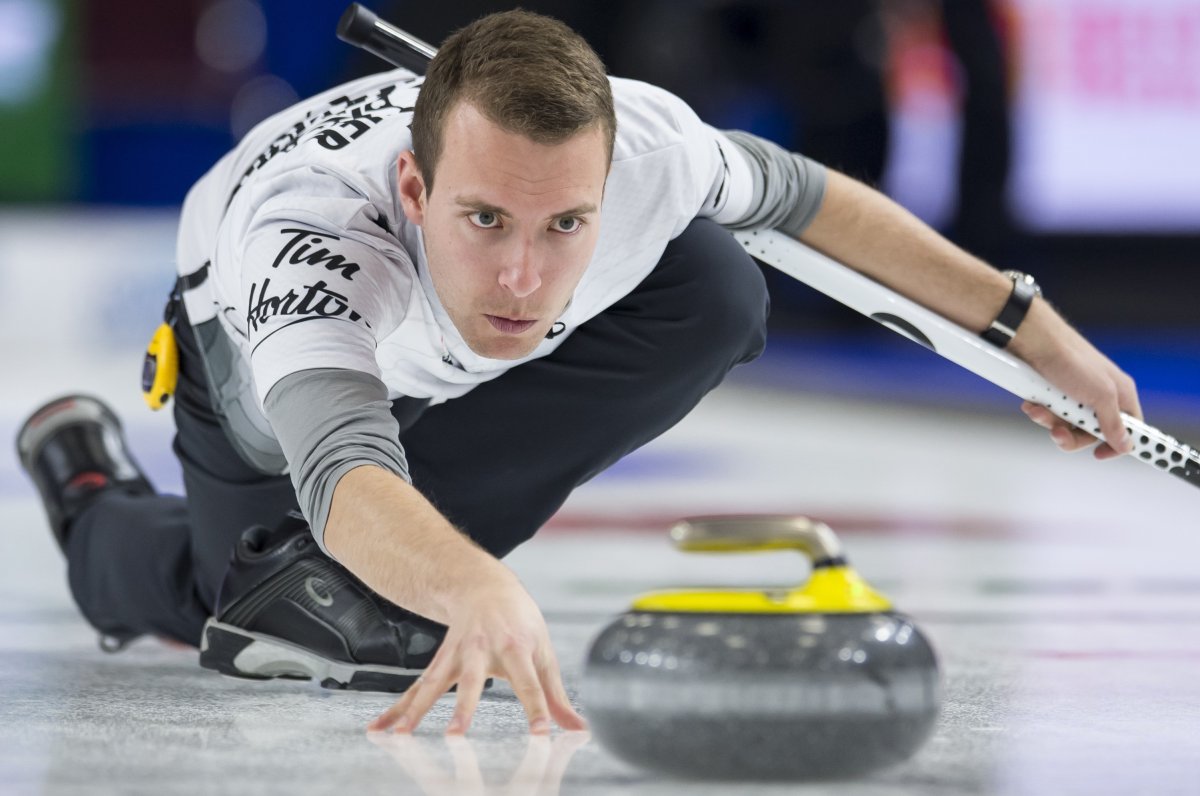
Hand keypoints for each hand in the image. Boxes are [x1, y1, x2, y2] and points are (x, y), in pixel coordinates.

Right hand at [367, 570, 586, 735]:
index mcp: (516, 647)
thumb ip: (557, 696)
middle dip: (464, 708)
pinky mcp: (438, 662)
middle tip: (455, 735)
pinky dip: (396, 708)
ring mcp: (455, 655)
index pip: (530, 682)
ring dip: (415, 710)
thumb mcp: (543, 652)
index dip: (537, 707)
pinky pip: (416, 688)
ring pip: (433, 684)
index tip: (542, 732)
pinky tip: (378, 729)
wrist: (482, 586)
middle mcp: (483, 650)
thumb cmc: (519, 623)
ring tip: (400, 736)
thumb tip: (581, 731)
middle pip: (473, 681)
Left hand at [1014, 306, 1142, 459]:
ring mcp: (1075, 394)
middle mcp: (1099, 395)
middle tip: (1058, 432)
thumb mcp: (1100, 394)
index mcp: (1120, 394)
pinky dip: (1039, 411)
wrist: (1032, 340)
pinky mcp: (1054, 392)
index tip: (1100, 454)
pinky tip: (1032, 403)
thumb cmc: (1071, 359)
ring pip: (1066, 425)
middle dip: (1071, 436)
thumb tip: (1126, 444)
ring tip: (1039, 410)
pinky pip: (1049, 413)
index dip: (1117, 443)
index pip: (1130, 428)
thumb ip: (1113, 421)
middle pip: (1091, 432)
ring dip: (1050, 422)